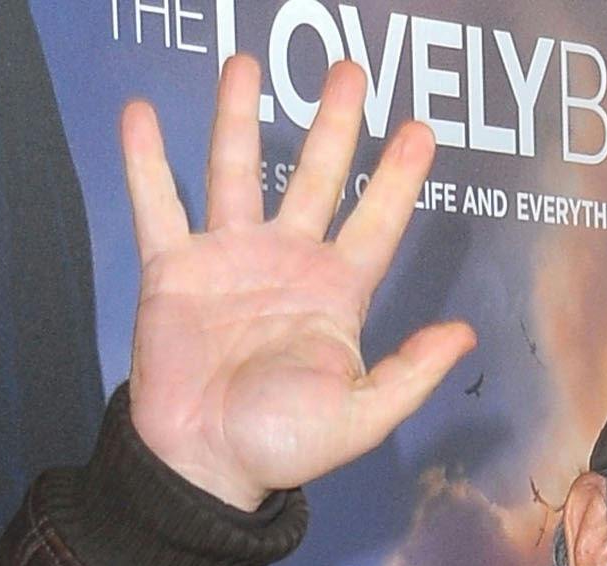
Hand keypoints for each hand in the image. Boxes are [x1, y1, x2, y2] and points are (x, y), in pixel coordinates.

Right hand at [121, 55, 474, 509]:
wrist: (204, 462)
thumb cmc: (283, 445)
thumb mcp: (363, 415)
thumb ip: (411, 372)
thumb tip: (465, 334)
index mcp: (336, 295)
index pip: (376, 222)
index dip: (399, 178)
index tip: (420, 130)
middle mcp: (286, 264)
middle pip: (316, 178)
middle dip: (333, 125)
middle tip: (349, 70)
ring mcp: (228, 259)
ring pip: (236, 170)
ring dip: (239, 117)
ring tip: (245, 62)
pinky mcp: (174, 268)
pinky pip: (157, 204)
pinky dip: (146, 160)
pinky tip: (141, 113)